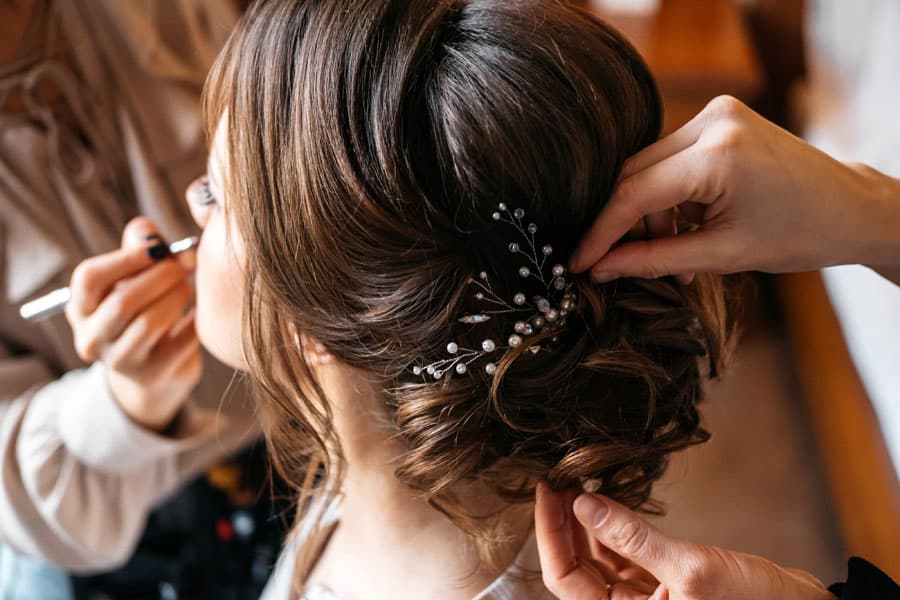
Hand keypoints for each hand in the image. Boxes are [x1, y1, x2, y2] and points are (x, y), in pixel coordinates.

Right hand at [65, 217, 200, 431]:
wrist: (155, 369)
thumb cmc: (144, 308)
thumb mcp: (133, 276)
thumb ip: (139, 247)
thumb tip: (150, 236)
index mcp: (79, 308)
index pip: (89, 278)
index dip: (127, 258)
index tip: (159, 247)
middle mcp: (91, 339)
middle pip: (123, 301)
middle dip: (162, 275)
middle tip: (188, 263)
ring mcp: (121, 362)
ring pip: (151, 322)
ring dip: (180, 295)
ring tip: (192, 285)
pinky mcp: (153, 375)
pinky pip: (182, 340)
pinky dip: (197, 319)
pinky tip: (203, 310)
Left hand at [535, 483, 832, 599]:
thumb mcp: (690, 568)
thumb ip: (632, 538)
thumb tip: (583, 502)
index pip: (565, 578)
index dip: (550, 534)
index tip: (547, 491)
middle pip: (576, 568)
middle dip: (564, 523)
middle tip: (559, 479)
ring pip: (597, 560)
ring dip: (587, 522)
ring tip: (579, 482)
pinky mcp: (661, 586)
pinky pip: (623, 556)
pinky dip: (614, 528)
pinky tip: (607, 499)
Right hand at [569, 95, 899, 282]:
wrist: (850, 208)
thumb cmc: (799, 234)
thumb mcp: (721, 256)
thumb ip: (652, 260)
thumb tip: (599, 269)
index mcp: (718, 154)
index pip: (634, 193)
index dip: (601, 232)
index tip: (578, 262)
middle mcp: (714, 121)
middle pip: (635, 175)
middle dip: (623, 224)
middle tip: (612, 264)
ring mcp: (718, 114)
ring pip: (650, 169)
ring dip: (650, 215)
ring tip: (673, 260)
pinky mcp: (720, 118)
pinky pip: (671, 161)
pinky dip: (670, 199)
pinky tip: (685, 232)